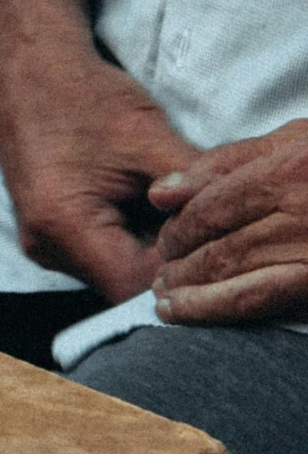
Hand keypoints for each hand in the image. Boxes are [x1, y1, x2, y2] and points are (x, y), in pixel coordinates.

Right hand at [0, 41, 191, 301]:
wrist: (30, 66)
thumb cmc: (83, 94)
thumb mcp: (147, 136)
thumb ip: (190, 188)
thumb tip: (232, 224)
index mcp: (63, 223)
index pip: (135, 285)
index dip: (181, 271)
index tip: (214, 246)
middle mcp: (46, 246)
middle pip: (123, 286)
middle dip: (169, 262)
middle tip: (204, 228)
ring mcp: (42, 244)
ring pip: (112, 274)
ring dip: (149, 252)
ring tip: (174, 213)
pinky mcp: (48, 234)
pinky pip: (98, 256)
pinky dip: (129, 240)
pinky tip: (148, 209)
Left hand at [151, 121, 307, 322]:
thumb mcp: (297, 140)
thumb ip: (229, 161)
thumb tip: (162, 192)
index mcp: (291, 170)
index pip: (213, 204)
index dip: (180, 225)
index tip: (165, 238)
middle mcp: (301, 213)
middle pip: (220, 243)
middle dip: (180, 262)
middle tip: (160, 274)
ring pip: (235, 276)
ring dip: (191, 292)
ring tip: (167, 301)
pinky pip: (263, 299)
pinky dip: (219, 308)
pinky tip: (193, 313)